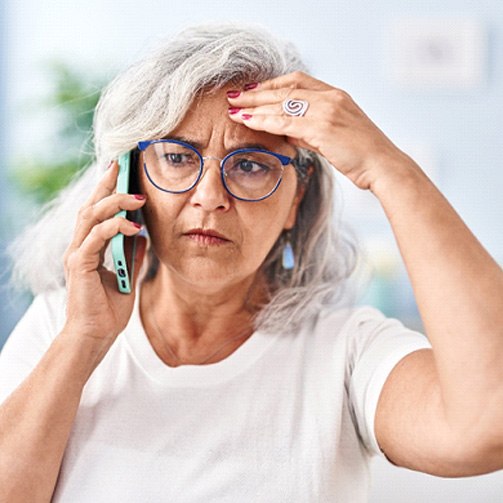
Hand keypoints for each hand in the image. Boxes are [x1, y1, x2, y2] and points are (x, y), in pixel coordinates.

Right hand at [62, 161, 146, 349]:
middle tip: (122, 165)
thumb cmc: (108, 310)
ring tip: (138, 197)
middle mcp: (80, 247)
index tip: (119, 170)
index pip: (97, 212)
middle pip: (90, 206)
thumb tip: (143, 235)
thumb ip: (131, 255)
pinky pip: (96, 238)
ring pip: (91, 217)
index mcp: (89, 248)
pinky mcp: (80, 265)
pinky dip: (114, 228)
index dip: (106, 190)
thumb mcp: (127, 276)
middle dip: (106, 184)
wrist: (94, 337)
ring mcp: (77, 255)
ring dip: (115, 203)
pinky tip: (133, 227)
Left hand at [227, 71, 415, 190]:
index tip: (253, 90)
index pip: (297, 81)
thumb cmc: (361, 155)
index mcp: (336, 95)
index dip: (272, 84)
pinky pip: (286, 121)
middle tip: (234, 96)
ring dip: (255, 106)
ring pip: (282, 103)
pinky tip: (248, 121)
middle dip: (257, 93)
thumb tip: (286, 130)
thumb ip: (309, 130)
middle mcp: (331, 98)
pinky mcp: (323, 127)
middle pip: (285, 89)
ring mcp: (327, 110)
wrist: (383, 166)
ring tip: (233, 108)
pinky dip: (264, 120)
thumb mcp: (333, 136)